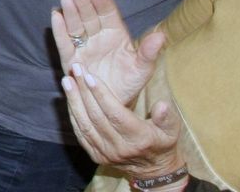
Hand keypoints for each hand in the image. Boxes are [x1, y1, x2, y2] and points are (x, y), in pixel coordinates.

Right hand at [52, 0, 164, 107]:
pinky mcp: (71, 59)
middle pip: (89, 15)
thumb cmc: (129, 83)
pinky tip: (55, 15)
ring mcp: (84, 47)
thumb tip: (161, 35)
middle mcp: (98, 37)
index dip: (101, 1)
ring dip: (70, 10)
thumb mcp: (142, 70)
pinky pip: (64, 42)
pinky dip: (59, 30)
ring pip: (76, 25)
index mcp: (116, 34)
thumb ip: (148, 53)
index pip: (108, 14)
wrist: (112, 105)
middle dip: (82, 0)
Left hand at [62, 67, 184, 179]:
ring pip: (85, 125)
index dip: (102, 95)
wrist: (153, 171)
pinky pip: (81, 133)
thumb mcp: (172, 131)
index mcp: (139, 139)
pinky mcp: (96, 155)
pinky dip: (73, 115)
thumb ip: (167, 117)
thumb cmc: (162, 143)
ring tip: (67, 81)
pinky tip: (69, 98)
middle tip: (75, 70)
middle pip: (97, 117)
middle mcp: (120, 148)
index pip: (116, 115)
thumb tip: (161, 105)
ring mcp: (106, 153)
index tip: (90, 76)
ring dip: (74, 101)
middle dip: (84, 91)